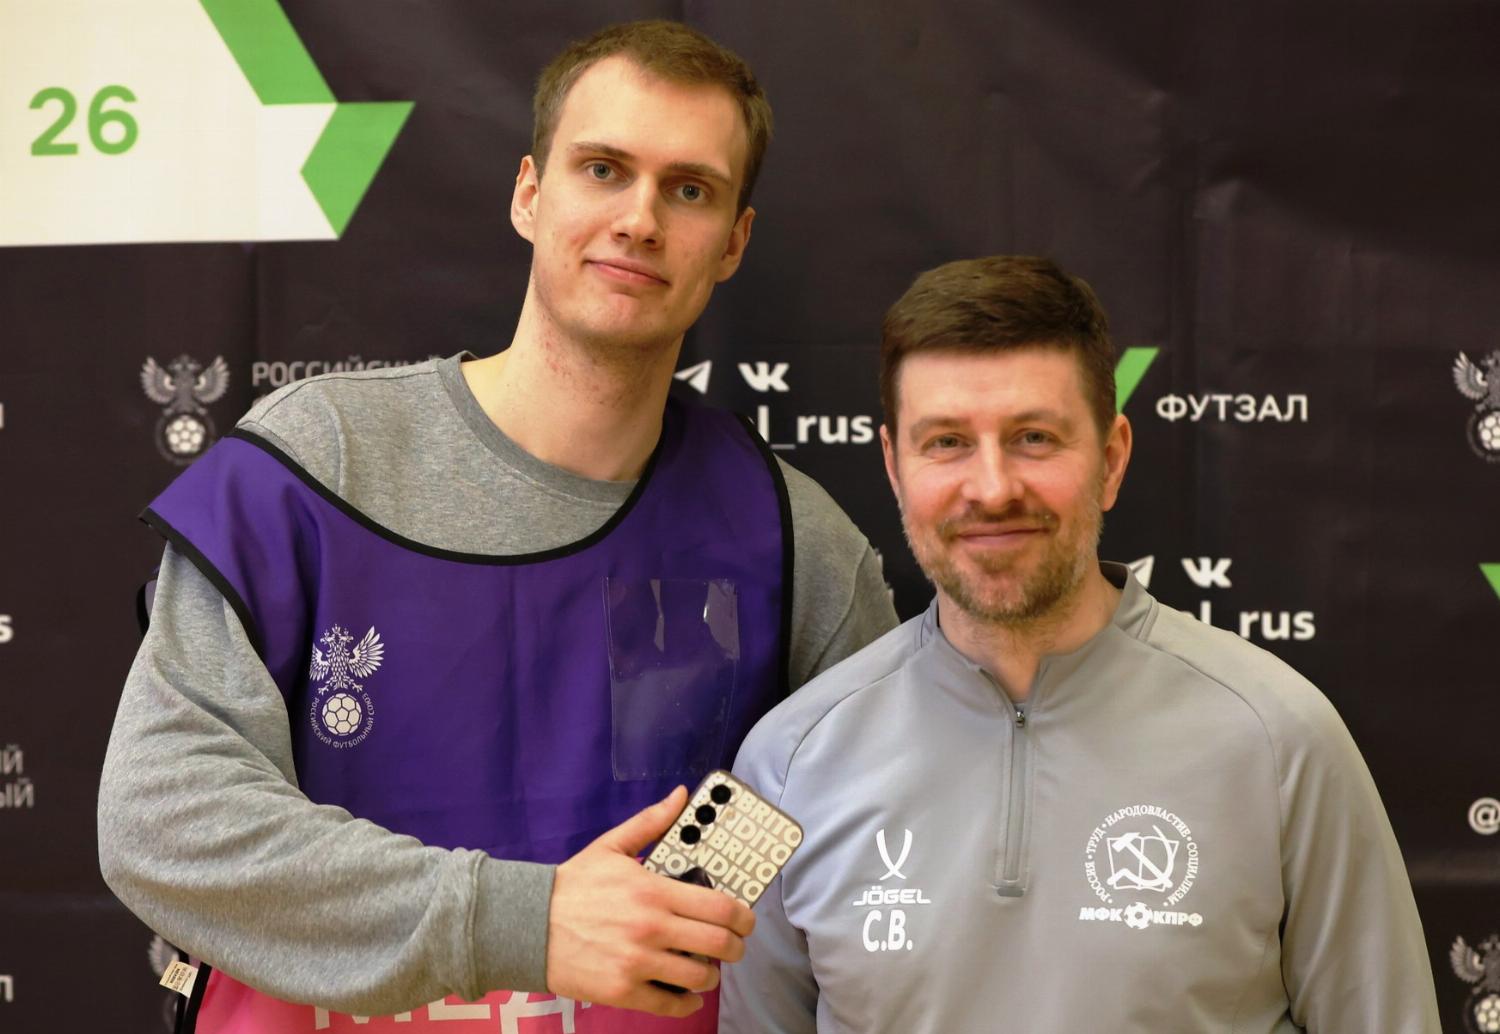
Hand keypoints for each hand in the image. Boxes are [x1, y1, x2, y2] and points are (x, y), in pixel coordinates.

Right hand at [545, 786, 756, 1016]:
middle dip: (735, 948)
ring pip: (699, 977)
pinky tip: (686, 994)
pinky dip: (686, 1004)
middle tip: (732, 946)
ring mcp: (637, 962)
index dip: (743, 916)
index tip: (745, 920)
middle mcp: (651, 927)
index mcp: (653, 890)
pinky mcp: (622, 990)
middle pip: (719, 945)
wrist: (526, 924)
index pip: (719, 906)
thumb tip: (681, 795)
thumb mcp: (611, 846)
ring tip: (704, 968)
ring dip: (710, 975)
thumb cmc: (572, 886)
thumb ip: (651, 822)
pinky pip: (671, 1005)